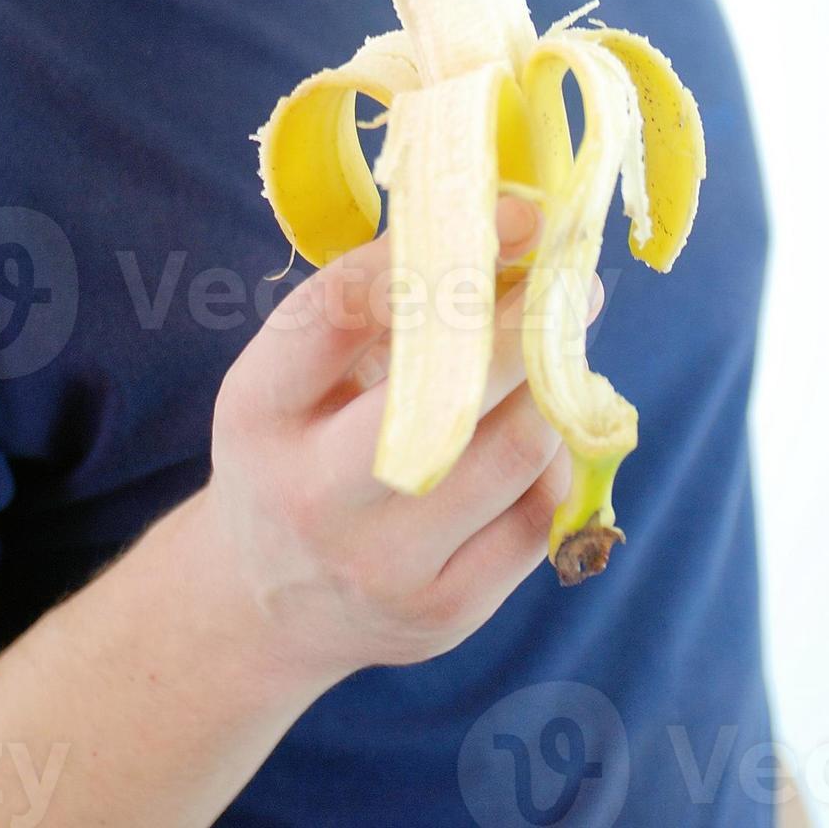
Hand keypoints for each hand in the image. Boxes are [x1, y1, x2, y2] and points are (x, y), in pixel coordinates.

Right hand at [200, 194, 603, 683]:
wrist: (263, 602)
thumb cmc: (293, 449)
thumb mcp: (290, 375)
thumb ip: (371, 311)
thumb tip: (501, 229)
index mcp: (260, 409)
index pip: (342, 311)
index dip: (434, 255)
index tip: (514, 215)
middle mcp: (312, 494)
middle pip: (447, 395)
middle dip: (524, 327)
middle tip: (569, 284)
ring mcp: (382, 565)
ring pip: (512, 453)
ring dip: (552, 387)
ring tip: (559, 351)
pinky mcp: (444, 612)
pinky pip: (535, 515)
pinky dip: (552, 457)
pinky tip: (542, 428)